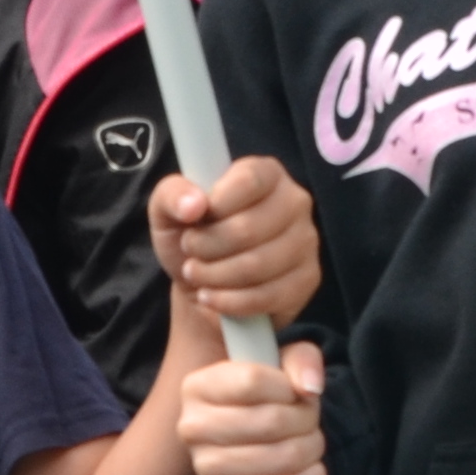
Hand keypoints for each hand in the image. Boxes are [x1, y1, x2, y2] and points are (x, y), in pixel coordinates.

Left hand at [152, 156, 317, 321]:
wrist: (203, 285)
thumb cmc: (191, 237)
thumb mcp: (167, 211)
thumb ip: (171, 195)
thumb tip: (194, 204)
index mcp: (266, 173)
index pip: (249, 181)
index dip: (217, 204)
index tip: (195, 219)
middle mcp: (295, 201)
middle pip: (250, 227)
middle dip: (207, 246)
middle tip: (190, 251)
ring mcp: (307, 242)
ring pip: (258, 265)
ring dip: (214, 276)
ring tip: (196, 274)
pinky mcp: (308, 280)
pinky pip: (268, 296)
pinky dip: (230, 301)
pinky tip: (212, 296)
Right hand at [187, 342, 326, 474]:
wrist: (260, 453)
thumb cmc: (271, 403)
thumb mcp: (286, 367)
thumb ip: (302, 360)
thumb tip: (310, 387)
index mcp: (198, 386)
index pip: (253, 380)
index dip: (289, 388)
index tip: (297, 394)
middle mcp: (192, 426)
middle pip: (270, 421)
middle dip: (306, 422)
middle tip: (310, 423)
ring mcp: (204, 467)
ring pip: (278, 458)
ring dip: (309, 452)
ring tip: (311, 447)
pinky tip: (310, 474)